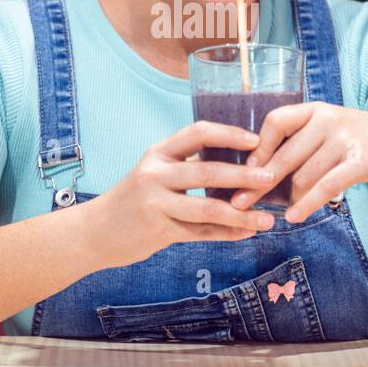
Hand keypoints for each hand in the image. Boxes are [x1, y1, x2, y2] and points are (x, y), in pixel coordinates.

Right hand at [96, 120, 277, 264]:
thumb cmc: (134, 200)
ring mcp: (155, 202)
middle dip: (244, 175)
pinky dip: (227, 233)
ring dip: (242, 214)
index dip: (229, 134)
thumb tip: (238, 163)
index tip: (257, 140)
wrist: (96, 232)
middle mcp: (155, 173)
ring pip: (207, 207)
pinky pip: (201, 232)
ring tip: (268, 219)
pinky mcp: (158, 230)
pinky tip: (247, 233)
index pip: (198, 132)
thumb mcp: (154, 173)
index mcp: (159, 153)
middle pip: (207, 171)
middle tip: (271, 177)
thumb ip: (187, 166)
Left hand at [228, 102, 367, 221]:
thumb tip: (260, 169)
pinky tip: (295, 217)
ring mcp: (346, 139)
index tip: (245, 170)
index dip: (258, 147)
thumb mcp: (331, 130)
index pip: (276, 122)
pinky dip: (308, 204)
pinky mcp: (362, 161)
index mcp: (317, 109)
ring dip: (291, 199)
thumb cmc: (361, 141)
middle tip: (238, 203)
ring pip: (304, 176)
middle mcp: (329, 119)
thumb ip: (301, 142)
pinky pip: (326, 186)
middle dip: (259, 182)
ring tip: (285, 212)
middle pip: (284, 155)